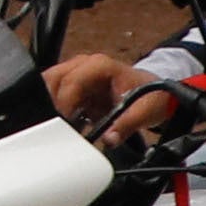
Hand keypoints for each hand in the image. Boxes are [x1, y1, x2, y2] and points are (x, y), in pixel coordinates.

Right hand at [45, 50, 177, 144]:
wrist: (156, 94)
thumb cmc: (151, 95)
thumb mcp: (144, 111)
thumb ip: (126, 125)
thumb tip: (108, 139)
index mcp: (99, 65)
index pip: (70, 81)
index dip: (62, 103)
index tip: (61, 125)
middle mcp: (83, 65)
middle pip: (52, 80)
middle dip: (49, 104)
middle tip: (52, 129)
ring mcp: (76, 75)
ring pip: (48, 87)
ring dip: (50, 108)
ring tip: (57, 130)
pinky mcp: (74, 89)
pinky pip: (55, 97)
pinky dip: (55, 112)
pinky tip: (62, 128)